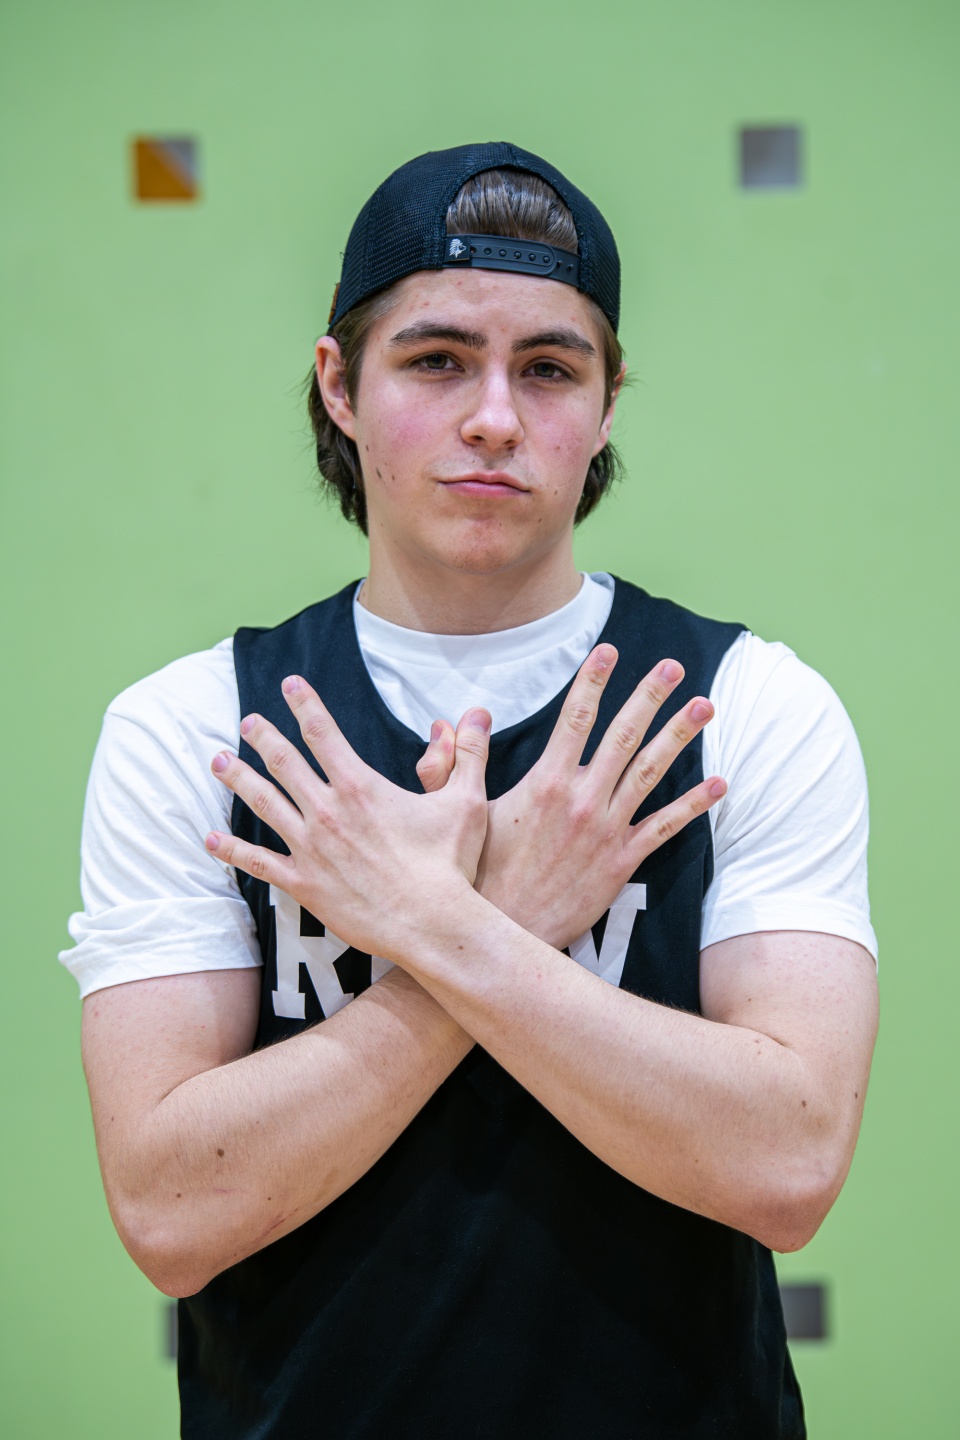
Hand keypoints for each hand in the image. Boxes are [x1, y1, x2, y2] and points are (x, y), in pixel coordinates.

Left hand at [206, 677, 490, 961]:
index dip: (304, 703)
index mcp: (360, 786)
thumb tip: (477, 714)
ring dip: (238, 779)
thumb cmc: (450, 866)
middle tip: (247, 721)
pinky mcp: (302, 884)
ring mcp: (310, 848)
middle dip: (262, 736)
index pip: (323, 732)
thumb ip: (468, 754)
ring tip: (218, 761)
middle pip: (283, 762)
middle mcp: (327, 811)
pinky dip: (232, 850)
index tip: (289, 684)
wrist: (431, 925)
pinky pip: (258, 861)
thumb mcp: (466, 802)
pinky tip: (211, 839)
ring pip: (263, 804)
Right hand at [417, 647, 725, 949]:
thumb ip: (455, 762)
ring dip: (679, 736)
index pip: (575, 718)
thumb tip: (456, 719)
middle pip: (624, 735)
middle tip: (675, 667)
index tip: (609, 650)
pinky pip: (664, 828)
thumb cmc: (479, 873)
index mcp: (546, 782)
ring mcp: (606, 830)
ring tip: (705, 706)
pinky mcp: (621, 862)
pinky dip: (692, 806)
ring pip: (651, 772)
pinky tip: (717, 784)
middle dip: (650, 696)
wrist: (504, 933)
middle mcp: (582, 799)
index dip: (593, 681)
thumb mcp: (460, 813)